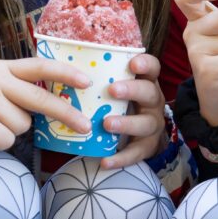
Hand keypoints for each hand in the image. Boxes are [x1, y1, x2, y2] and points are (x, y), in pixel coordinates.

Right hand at [0, 57, 91, 156]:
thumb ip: (20, 92)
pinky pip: (7, 140)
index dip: (65, 73)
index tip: (87, 82)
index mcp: (2, 68)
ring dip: (12, 132)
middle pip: (40, 98)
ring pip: (23, 125)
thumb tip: (60, 106)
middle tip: (85, 125)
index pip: (40, 66)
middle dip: (66, 113)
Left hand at [101, 54, 166, 168]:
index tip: (132, 64)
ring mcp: (153, 125)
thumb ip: (101, 76)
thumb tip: (64, 57)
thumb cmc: (122, 102)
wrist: (141, 135)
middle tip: (112, 90)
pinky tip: (105, 161)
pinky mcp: (147, 147)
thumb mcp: (118, 86)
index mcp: (146, 82)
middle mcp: (153, 102)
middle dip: (132, 90)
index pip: (152, 68)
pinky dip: (121, 158)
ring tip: (107, 124)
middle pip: (149, 93)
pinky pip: (136, 153)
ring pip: (145, 124)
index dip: (145, 64)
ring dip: (126, 123)